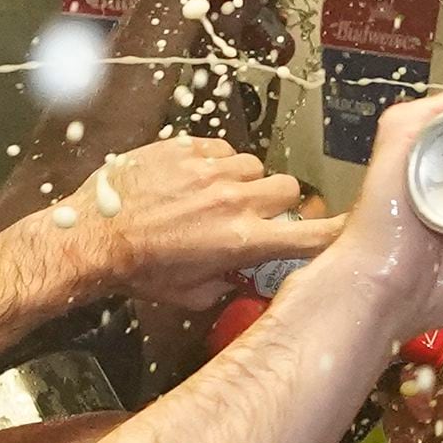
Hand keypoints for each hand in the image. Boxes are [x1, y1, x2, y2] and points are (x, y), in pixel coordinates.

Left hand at [68, 136, 340, 305]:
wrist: (90, 237)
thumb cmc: (139, 270)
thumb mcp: (194, 294)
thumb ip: (231, 279)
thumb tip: (242, 272)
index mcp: (243, 241)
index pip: (310, 234)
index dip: (337, 232)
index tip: (352, 230)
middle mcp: (234, 200)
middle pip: (288, 189)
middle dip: (278, 202)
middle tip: (256, 214)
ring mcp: (210, 169)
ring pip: (255, 166)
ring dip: (245, 181)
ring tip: (216, 197)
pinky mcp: (186, 147)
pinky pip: (221, 150)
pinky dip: (215, 164)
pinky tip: (193, 181)